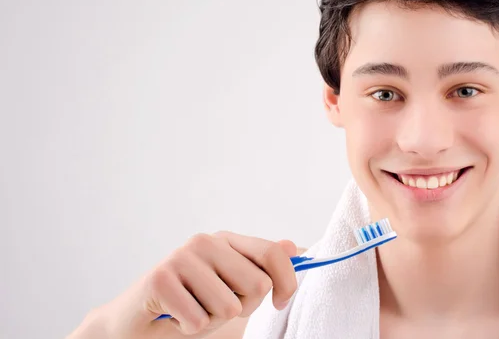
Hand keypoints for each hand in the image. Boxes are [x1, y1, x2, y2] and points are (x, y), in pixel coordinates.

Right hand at [71, 232, 297, 338]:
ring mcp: (182, 256)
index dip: (286, 283)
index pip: (273, 255)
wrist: (134, 322)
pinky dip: (189, 328)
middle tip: (212, 307)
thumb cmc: (187, 305)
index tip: (281, 302)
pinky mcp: (161, 277)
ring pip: (228, 308)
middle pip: (256, 286)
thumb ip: (260, 269)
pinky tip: (174, 316)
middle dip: (240, 309)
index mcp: (226, 241)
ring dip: (211, 322)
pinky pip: (198, 320)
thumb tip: (293, 246)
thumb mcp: (230, 290)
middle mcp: (206, 241)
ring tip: (191, 311)